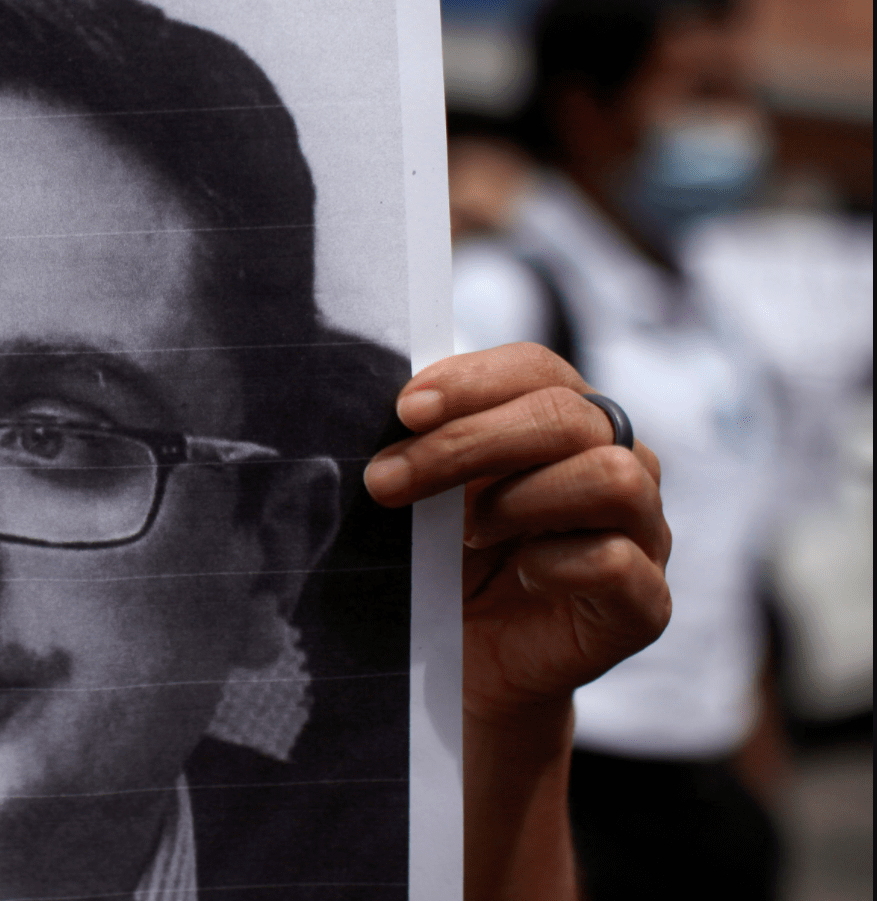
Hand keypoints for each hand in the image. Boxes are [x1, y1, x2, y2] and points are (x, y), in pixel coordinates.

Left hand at [364, 342, 670, 725]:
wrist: (466, 665)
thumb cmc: (448, 562)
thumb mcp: (428, 493)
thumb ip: (426, 442)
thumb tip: (398, 407)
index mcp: (568, 421)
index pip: (537, 369)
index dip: (471, 381)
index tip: (404, 410)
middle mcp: (620, 464)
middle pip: (569, 416)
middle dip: (468, 442)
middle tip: (388, 481)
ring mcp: (643, 534)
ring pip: (612, 477)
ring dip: (521, 498)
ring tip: (467, 533)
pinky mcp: (645, 604)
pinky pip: (617, 562)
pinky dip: (554, 563)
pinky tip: (518, 574)